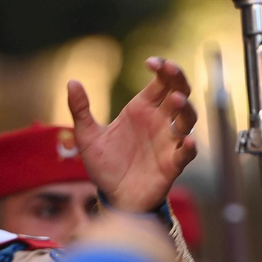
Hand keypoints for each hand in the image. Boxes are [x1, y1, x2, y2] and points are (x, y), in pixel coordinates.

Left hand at [68, 57, 198, 213]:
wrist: (113, 198)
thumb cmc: (105, 166)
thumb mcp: (87, 137)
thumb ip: (80, 110)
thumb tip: (71, 82)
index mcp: (142, 109)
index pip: (161, 82)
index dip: (163, 68)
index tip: (151, 63)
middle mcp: (159, 122)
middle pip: (179, 93)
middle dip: (178, 79)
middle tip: (171, 69)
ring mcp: (168, 142)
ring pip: (188, 119)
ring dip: (186, 108)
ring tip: (176, 99)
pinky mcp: (172, 164)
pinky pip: (186, 153)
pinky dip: (189, 146)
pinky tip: (186, 140)